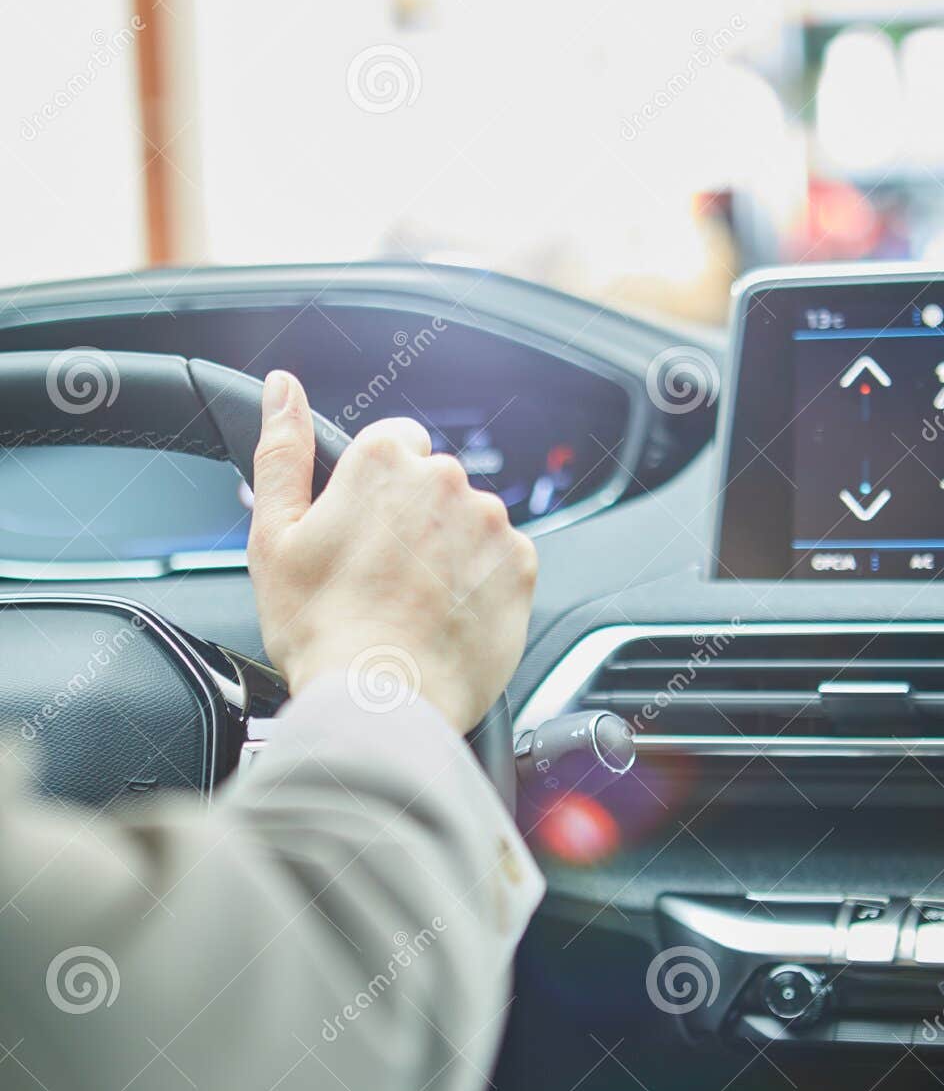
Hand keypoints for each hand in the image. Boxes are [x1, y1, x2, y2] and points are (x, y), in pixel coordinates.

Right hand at [246, 371, 537, 733]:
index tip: (362, 530)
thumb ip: (283, 450)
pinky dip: (479, 583)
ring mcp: (491, 522)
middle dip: (412, 520)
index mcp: (385, 459)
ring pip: (469, 522)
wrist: (381, 702)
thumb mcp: (274, 535)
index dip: (373, 487)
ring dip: (448, 550)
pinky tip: (446, 616)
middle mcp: (447, 478)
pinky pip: (501, 560)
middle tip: (379, 577)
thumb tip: (282, 387)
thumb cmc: (321, 628)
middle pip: (432, 484)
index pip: (394, 442)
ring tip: (413, 604)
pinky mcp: (522, 566)